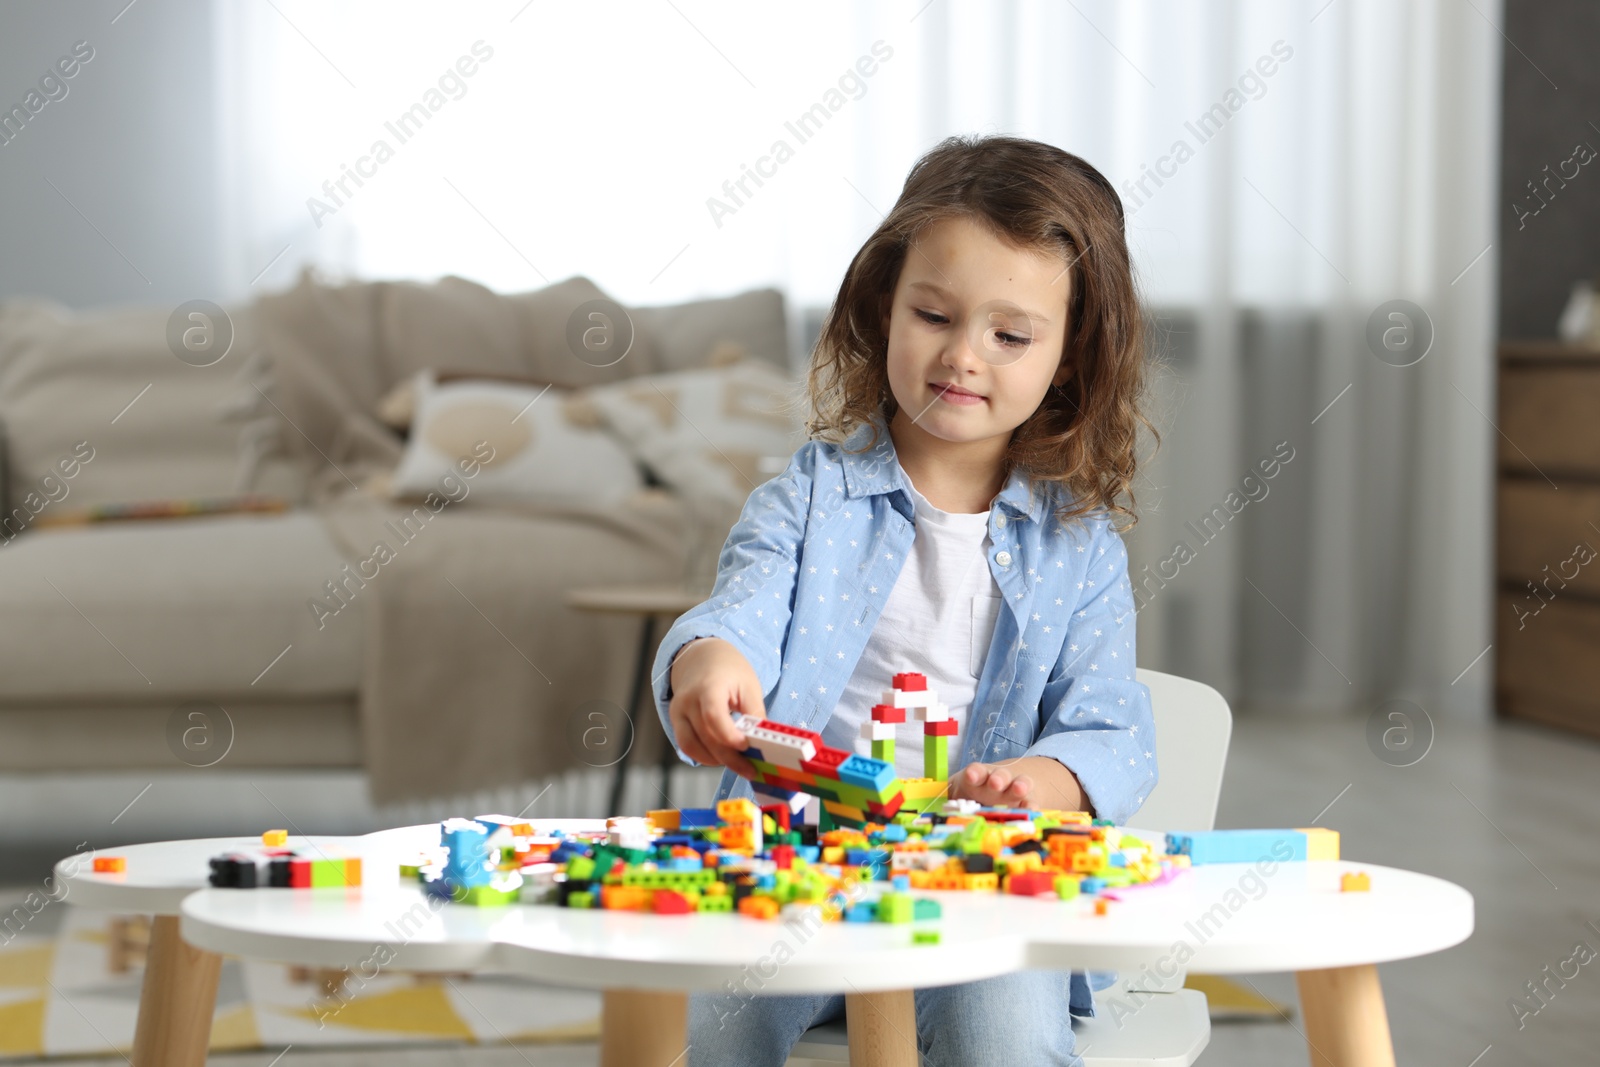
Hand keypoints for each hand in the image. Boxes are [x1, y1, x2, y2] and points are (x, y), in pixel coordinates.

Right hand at [666, 638, 764, 778]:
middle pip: (705, 737)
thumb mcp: (749, 686)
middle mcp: (687, 700)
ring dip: (716, 760)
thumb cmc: (730, 671)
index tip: (747, 747)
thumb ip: (754, 714)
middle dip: (729, 758)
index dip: (730, 736)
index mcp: (708, 686)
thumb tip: (763, 743)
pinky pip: (687, 746)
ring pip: (692, 746)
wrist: (703, 657)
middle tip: (750, 770)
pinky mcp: (676, 721)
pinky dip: (704, 756)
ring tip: (738, 765)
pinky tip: (722, 758)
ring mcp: (678, 712)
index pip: (713, 716)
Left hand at [949, 761, 1034, 807]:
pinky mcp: (1026, 801)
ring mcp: (1013, 790)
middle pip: (998, 776)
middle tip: (995, 783)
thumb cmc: (974, 792)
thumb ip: (947, 800)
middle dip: (996, 779)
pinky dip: (1032, 805)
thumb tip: (926, 814)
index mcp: (978, 777)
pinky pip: (1031, 802)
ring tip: (1019, 789)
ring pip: (1018, 784)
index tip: (971, 776)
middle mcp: (996, 780)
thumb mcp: (959, 793)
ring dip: (1018, 785)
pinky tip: (1033, 809)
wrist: (1003, 788)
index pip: (975, 771)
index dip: (974, 773)